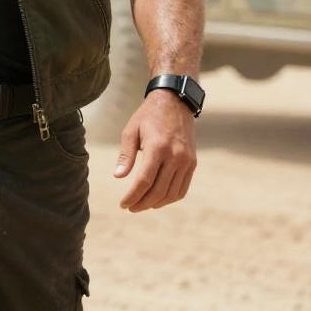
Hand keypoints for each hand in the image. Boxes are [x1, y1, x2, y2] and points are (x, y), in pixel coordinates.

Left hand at [113, 91, 196, 210]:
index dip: (132, 196)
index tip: (123, 204)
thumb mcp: (131, 131)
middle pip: (158, 191)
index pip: (144, 181)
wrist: (175, 102)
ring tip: (142, 205)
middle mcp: (175, 156)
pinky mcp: (192, 163)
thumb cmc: (148, 116)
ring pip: (171, 193)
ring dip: (156, 203)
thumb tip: (118, 177)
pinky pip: (182, 188)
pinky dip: (170, 198)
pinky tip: (158, 199)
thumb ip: (125, 155)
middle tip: (130, 208)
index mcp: (157, 147)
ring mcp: (186, 161)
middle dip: (142, 203)